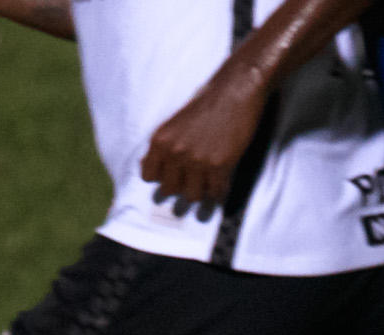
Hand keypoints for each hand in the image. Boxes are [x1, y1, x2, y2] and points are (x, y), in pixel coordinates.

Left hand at [140, 72, 267, 214]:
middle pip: (170, 190)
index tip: (175, 174)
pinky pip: (215, 193)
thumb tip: (148, 167)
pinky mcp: (218, 165)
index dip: (163, 178)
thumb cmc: (207, 102)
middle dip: (182, 186)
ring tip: (209, 180)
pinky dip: (220, 191)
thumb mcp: (174, 122)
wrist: (235, 89)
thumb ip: (163, 146)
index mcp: (160, 139)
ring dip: (202, 191)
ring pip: (192, 196)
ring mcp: (196, 160)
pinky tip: (223, 181)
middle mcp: (174, 151)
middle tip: (195, 178)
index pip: (148, 176)